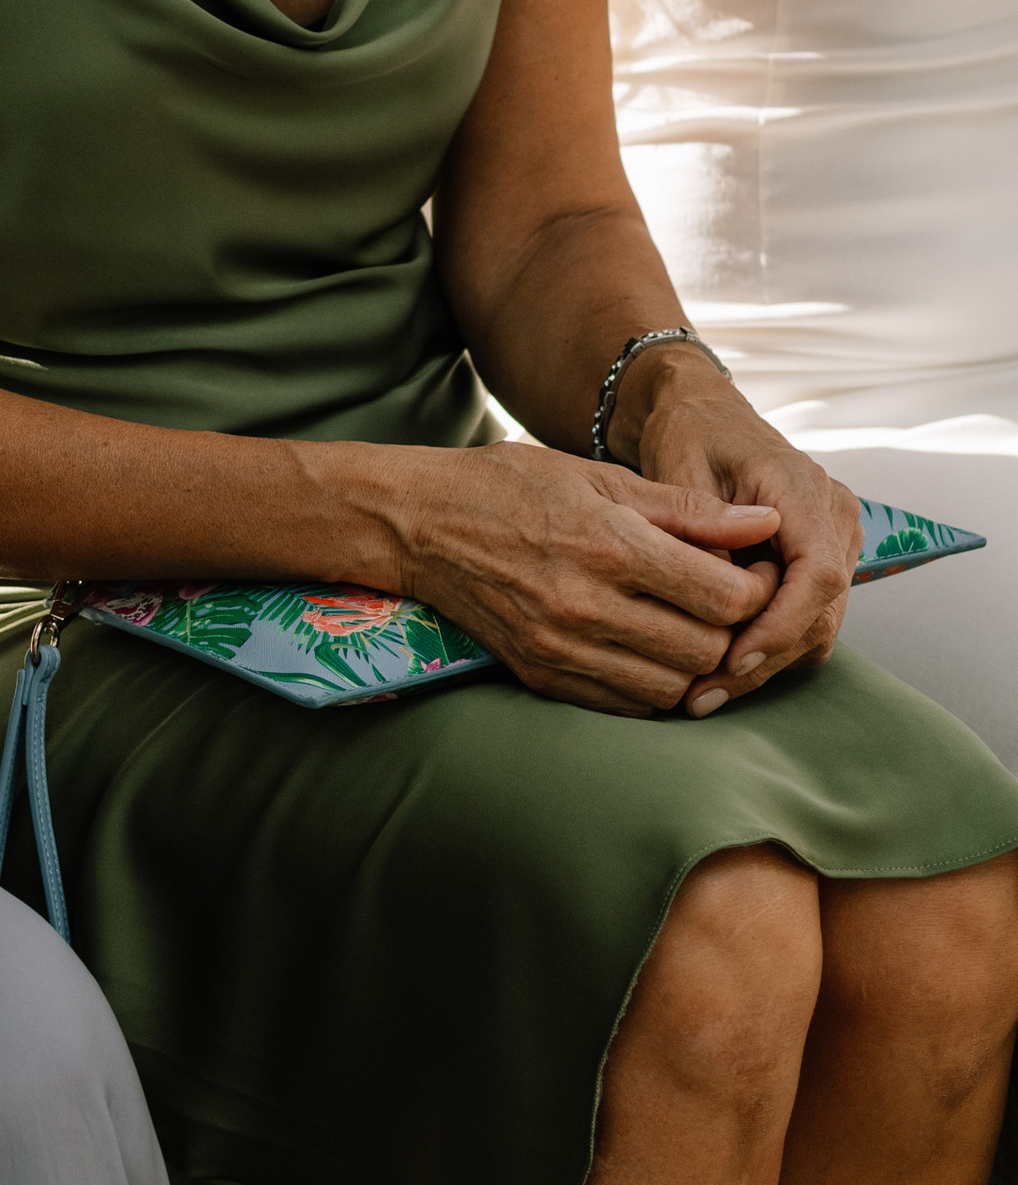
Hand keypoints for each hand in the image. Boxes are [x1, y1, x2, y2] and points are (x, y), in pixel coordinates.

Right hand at [387, 439, 781, 715]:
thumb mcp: (598, 477)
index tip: (752, 572)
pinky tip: (649, 650)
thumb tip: (765, 525)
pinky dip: (653, 686)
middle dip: (732, 630)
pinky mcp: (542, 677)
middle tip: (728, 603)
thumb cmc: (511, 486)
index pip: (724, 597)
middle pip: (707, 650)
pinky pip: (628, 706)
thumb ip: (687, 508)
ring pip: (673, 689)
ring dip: (695, 665)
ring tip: (689, 627)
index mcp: (609, 544)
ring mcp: (562, 649)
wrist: (420, 524)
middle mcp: (587, 606)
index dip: (756, 588)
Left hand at [611, 354, 860, 709]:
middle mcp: (835, 515)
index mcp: (803, 488)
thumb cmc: (687, 437)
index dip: (779, 625)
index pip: (816, 574)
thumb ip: (703, 533)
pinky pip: (809, 618)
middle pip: (821, 610)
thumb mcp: (680, 474)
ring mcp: (837, 539)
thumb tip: (720, 603)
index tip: (733, 661)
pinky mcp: (824, 560)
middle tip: (704, 696)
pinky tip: (721, 668)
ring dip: (767, 662)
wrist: (703, 415)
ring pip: (819, 625)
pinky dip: (770, 646)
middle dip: (765, 659)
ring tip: (705, 692)